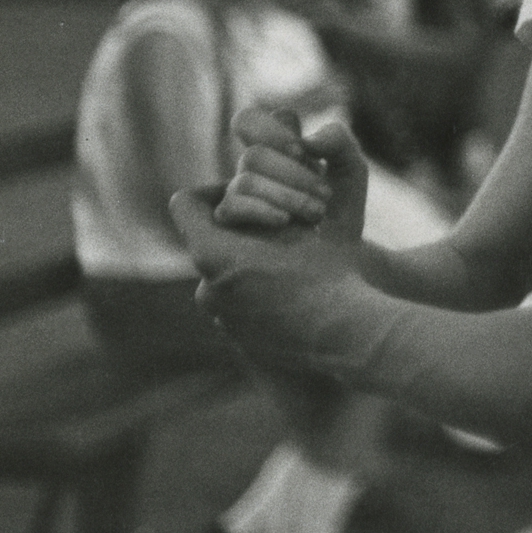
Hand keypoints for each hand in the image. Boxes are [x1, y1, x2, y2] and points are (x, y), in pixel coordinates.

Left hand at [169, 183, 358, 366]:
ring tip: (296, 266)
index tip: (246, 192)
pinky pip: (244, 307)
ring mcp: (222, 321)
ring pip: (230, 276)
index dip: (212, 190)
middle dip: (241, 234)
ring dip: (254, 266)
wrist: (347, 335)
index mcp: (213, 255)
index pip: (185, 205)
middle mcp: (206, 291)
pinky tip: (300, 296)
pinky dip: (264, 297)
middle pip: (212, 244)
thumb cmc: (328, 274)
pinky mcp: (240, 342)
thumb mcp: (297, 224)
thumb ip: (258, 208)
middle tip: (283, 231)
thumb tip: (241, 190)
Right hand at [216, 107, 368, 245]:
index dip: (270, 129)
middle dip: (292, 173)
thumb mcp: (351, 172)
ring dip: (285, 195)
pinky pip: (228, 208)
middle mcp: (249, 174)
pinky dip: (261, 210)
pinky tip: (286, 221)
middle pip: (252, 156)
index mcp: (272, 151)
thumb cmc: (342, 213)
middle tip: (324, 193)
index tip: (303, 151)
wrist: (345, 259)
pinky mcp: (228, 230)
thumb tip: (308, 140)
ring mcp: (236, 201)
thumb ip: (338, 142)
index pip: (248, 121)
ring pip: (242, 182)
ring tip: (317, 213)